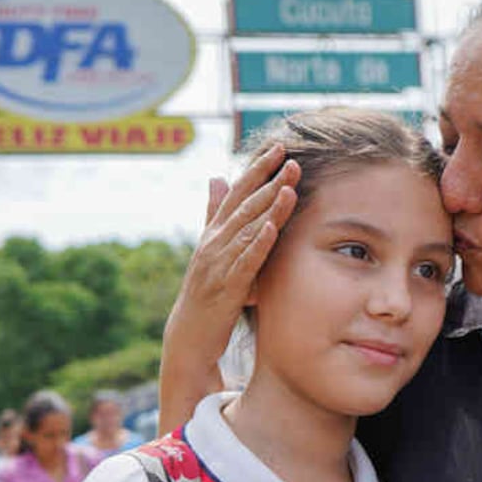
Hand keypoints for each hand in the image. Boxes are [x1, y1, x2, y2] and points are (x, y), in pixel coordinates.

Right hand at [158, 145, 299, 434]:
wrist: (190, 335)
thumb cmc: (207, 291)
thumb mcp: (213, 249)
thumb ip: (216, 214)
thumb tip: (216, 177)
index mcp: (215, 232)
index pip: (239, 193)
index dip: (258, 169)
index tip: (280, 147)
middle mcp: (214, 242)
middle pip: (246, 206)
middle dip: (270, 181)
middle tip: (292, 158)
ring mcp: (219, 264)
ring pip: (247, 229)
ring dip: (269, 206)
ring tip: (289, 185)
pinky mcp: (226, 287)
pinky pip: (245, 262)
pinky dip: (258, 244)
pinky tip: (272, 228)